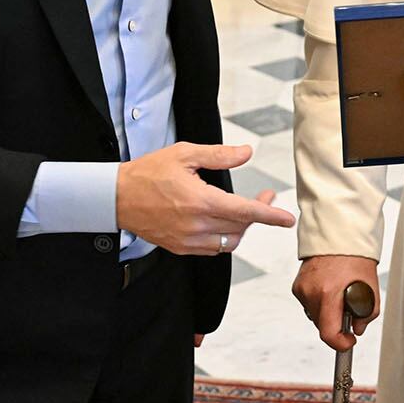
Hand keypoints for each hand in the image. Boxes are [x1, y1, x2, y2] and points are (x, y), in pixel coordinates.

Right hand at [115, 142, 294, 254]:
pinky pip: (212, 249)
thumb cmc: (148, 172)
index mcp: (200, 202)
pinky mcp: (180, 248)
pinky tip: (223, 223)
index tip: (287, 219)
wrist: (116, 198)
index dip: (269, 215)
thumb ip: (218, 155)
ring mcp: (187, 240)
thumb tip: (246, 153)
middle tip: (263, 196)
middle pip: (240, 227)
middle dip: (258, 213)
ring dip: (241, 228)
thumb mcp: (184, 154)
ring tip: (243, 210)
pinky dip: (224, 238)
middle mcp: (196, 226)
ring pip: (229, 242)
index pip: (245, 212)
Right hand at [292, 254, 380, 352]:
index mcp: (329, 293)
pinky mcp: (297, 286)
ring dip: (327, 314)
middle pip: (322, 326)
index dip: (341, 343)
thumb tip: (357, 329)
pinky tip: (329, 289)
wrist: (338, 235)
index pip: (328, 333)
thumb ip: (367, 314)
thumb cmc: (355, 256)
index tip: (348, 341)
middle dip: (336, 324)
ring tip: (339, 296)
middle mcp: (312, 291)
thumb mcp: (371, 287)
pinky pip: (309, 304)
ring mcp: (302, 288)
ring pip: (315, 316)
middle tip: (349, 310)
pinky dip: (320, 303)